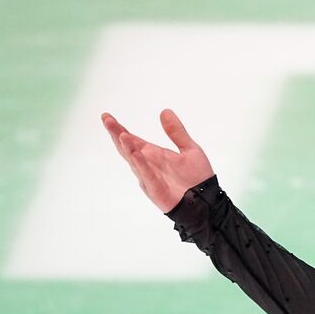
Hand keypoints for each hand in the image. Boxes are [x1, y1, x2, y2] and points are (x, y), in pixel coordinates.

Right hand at [101, 109, 215, 212]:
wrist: (207, 202)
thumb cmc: (198, 178)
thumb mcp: (190, 149)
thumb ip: (176, 132)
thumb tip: (165, 111)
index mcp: (153, 155)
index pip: (132, 140)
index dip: (119, 129)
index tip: (107, 116)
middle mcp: (147, 165)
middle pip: (127, 148)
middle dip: (117, 134)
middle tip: (107, 120)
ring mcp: (149, 178)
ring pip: (134, 161)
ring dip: (128, 148)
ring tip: (121, 133)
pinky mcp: (156, 190)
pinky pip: (146, 176)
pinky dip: (141, 165)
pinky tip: (136, 154)